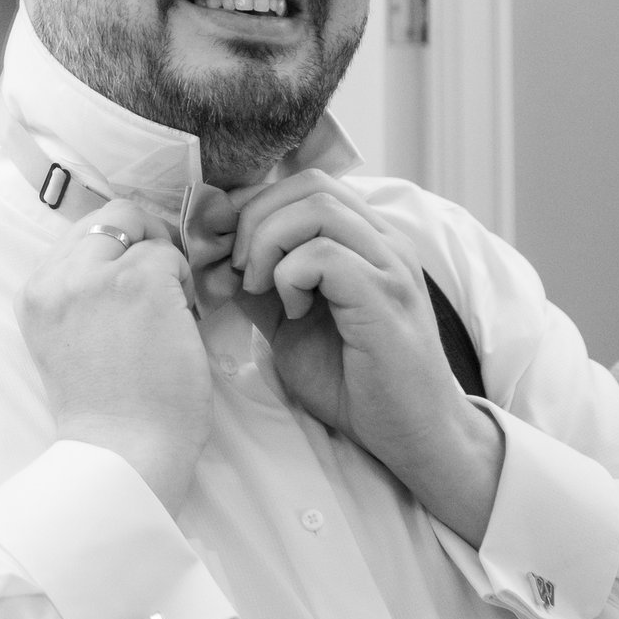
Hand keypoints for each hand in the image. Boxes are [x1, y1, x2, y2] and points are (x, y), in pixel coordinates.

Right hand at [16, 199, 211, 512]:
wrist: (123, 452)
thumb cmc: (106, 411)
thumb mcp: (67, 341)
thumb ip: (79, 296)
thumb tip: (126, 254)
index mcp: (35, 295)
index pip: (79, 237)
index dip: (117, 248)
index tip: (135, 276)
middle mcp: (58, 278)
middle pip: (108, 217)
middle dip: (142, 238)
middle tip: (164, 278)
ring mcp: (98, 277)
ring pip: (141, 230)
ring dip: (165, 263)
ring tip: (171, 307)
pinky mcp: (142, 282)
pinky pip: (172, 257)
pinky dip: (186, 283)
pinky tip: (182, 320)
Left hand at [231, 171, 501, 542]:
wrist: (409, 433)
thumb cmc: (352, 380)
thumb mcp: (287, 320)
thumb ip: (257, 281)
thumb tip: (210, 253)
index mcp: (364, 239)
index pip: (303, 184)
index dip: (251, 204)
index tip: (219, 244)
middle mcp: (384, 241)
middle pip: (309, 185)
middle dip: (254, 218)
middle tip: (236, 268)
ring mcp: (390, 265)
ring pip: (317, 208)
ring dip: (268, 243)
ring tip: (260, 288)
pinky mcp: (387, 297)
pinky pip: (325, 255)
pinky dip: (291, 277)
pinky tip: (293, 311)